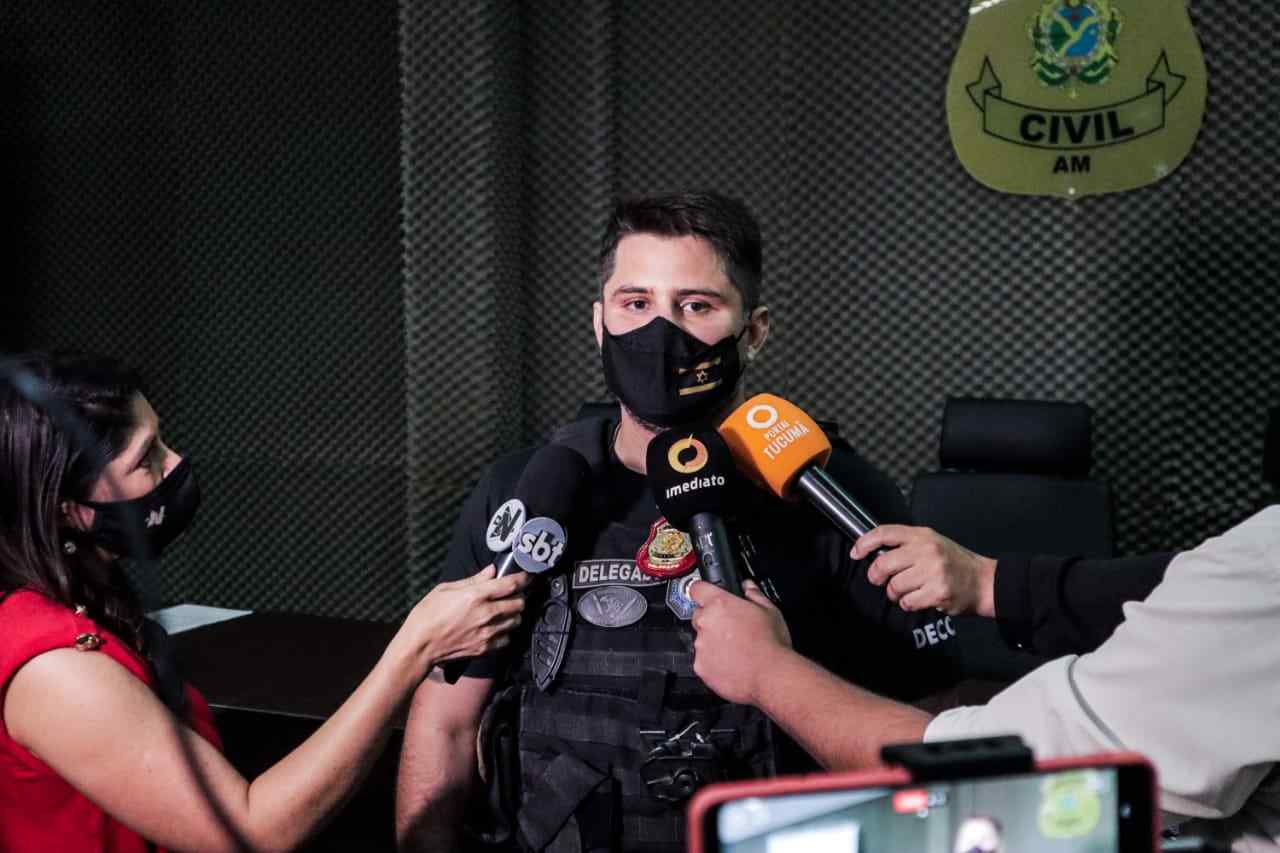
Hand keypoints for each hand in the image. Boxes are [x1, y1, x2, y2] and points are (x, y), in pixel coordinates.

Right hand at [406, 566, 529, 669]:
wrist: (419, 646)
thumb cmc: (426, 615)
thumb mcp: (445, 589)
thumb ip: (472, 580)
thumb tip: (491, 571)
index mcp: (475, 595)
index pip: (511, 584)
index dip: (524, 578)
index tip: (527, 576)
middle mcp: (486, 614)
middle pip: (519, 603)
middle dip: (519, 596)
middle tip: (512, 594)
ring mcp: (487, 633)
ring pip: (516, 621)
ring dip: (514, 614)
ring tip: (504, 611)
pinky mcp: (485, 648)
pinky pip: (507, 639)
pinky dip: (506, 632)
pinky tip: (496, 628)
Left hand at [689, 579, 791, 705]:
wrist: (771, 676)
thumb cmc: (772, 644)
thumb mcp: (770, 611)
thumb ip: (755, 595)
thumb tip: (748, 587)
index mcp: (720, 604)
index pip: (697, 589)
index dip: (702, 592)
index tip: (706, 596)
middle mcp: (706, 623)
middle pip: (699, 616)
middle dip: (711, 621)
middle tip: (731, 630)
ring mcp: (701, 646)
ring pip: (701, 640)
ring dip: (713, 643)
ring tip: (735, 651)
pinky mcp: (701, 667)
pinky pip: (703, 661)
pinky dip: (713, 663)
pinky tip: (731, 664)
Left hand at [852, 525, 995, 616]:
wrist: (984, 581)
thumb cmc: (954, 563)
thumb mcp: (931, 543)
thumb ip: (906, 544)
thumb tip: (874, 551)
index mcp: (922, 535)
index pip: (885, 532)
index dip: (865, 542)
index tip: (856, 552)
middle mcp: (927, 550)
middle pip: (884, 563)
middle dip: (876, 576)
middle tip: (880, 580)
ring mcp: (933, 571)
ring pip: (894, 586)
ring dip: (896, 594)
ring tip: (908, 592)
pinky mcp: (938, 592)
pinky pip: (908, 602)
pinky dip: (909, 604)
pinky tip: (920, 599)